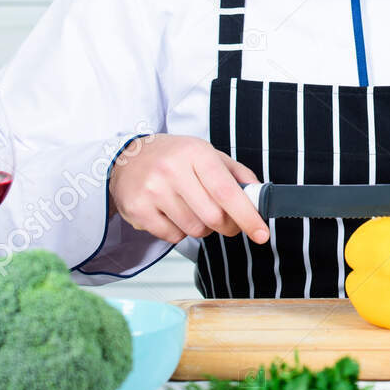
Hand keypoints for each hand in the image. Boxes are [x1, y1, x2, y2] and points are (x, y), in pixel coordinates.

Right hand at [108, 134, 268, 245]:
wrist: (128, 157)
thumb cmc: (173, 157)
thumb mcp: (207, 154)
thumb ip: (237, 174)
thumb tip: (260, 196)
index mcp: (195, 153)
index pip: (227, 191)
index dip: (247, 216)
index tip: (261, 233)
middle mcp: (172, 170)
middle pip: (213, 216)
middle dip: (226, 225)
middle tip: (225, 220)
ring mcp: (152, 190)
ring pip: (194, 229)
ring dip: (201, 227)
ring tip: (191, 209)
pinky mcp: (138, 209)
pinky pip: (173, 237)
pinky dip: (179, 231)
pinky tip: (172, 213)